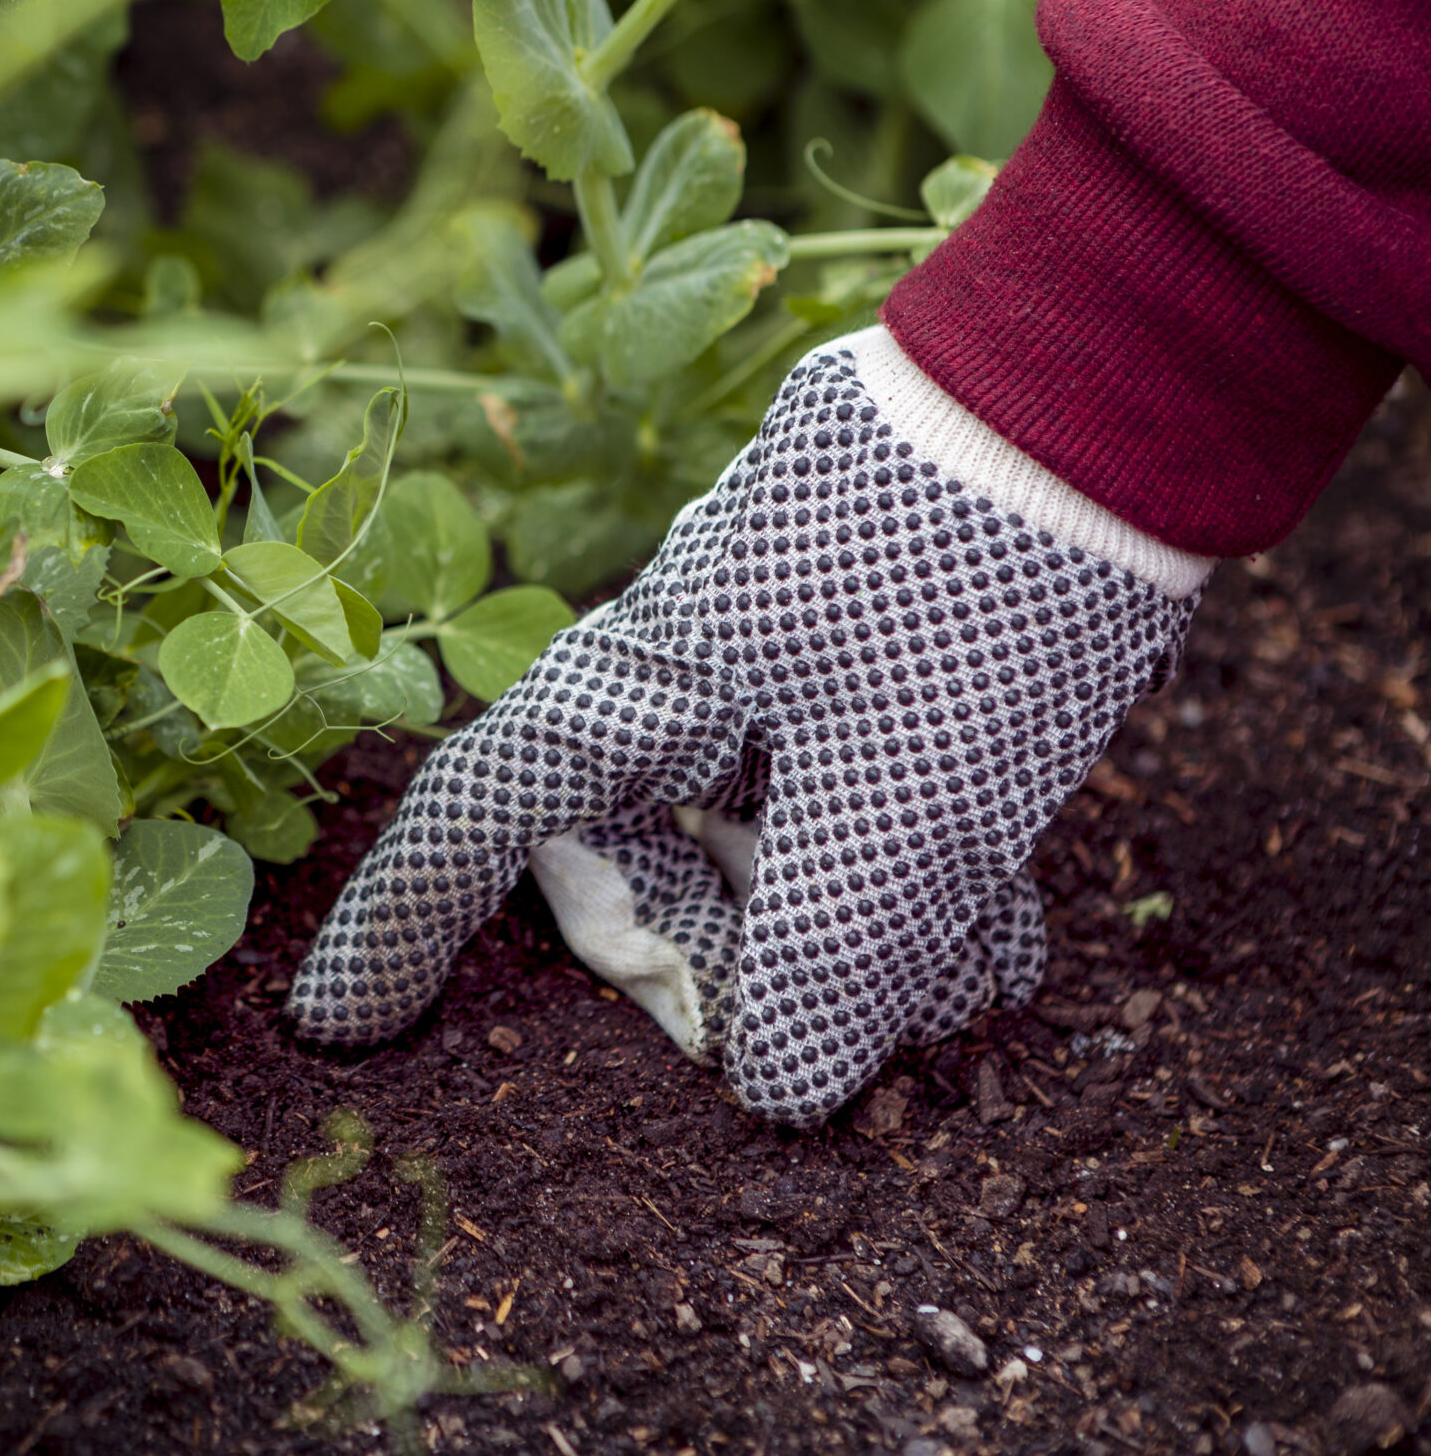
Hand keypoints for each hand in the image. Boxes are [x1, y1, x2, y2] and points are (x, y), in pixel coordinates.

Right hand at [286, 327, 1206, 1124]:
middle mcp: (683, 669)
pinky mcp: (872, 638)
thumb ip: (837, 952)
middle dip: (742, 964)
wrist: (1114, 370)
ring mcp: (779, 650)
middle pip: (649, 858)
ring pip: (766, 833)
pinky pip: (851, 788)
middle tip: (849, 1036)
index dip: (404, 925)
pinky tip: (998, 930)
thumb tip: (784, 1085)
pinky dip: (908, 868)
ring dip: (852, 928)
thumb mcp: (913, 789)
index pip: (479, 817)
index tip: (341, 1027)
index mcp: (638, 684)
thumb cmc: (977, 573)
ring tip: (971, 980)